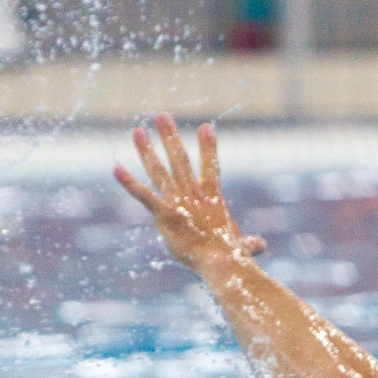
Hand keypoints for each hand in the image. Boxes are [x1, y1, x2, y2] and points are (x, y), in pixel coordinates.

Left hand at [114, 113, 265, 274]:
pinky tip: (116, 169)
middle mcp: (193, 194)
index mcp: (213, 198)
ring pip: (159, 171)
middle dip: (170, 136)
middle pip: (180, 159)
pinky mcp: (165, 214)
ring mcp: (178, 202)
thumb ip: (248, 244)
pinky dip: (129, 183)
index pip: (211, 166)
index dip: (208, 147)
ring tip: (137, 131)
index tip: (206, 126)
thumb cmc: (231, 256)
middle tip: (162, 115)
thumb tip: (261, 247)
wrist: (220, 261)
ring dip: (147, 150)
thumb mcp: (241, 246)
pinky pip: (144, 195)